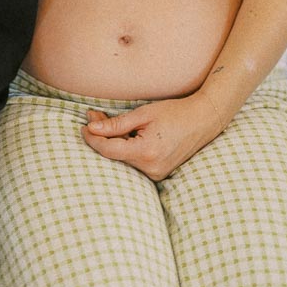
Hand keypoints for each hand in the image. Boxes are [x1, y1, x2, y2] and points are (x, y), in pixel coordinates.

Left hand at [82, 93, 224, 179]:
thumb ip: (116, 123)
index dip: (92, 139)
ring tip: (106, 121)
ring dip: (112, 141)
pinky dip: (125, 148)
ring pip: (123, 159)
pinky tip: (122, 133)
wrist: (203, 121)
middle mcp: (151, 168)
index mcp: (146, 152)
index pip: (108, 150)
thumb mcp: (143, 113)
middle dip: (101, 136)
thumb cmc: (174, 113)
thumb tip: (92, 128)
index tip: (83, 126)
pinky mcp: (159, 173)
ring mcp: (156, 174)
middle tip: (93, 116)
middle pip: (114, 155)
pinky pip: (134, 162)